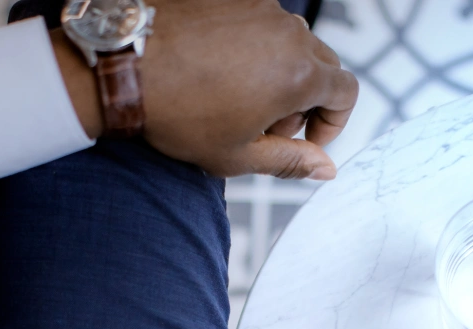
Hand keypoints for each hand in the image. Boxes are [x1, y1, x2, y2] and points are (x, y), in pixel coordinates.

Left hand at [137, 0, 357, 178]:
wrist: (125, 67)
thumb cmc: (177, 114)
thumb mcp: (239, 155)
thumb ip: (292, 161)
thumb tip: (326, 168)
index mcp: (299, 75)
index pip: (347, 93)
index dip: (333, 124)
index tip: (306, 140)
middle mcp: (288, 33)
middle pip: (323, 67)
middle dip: (307, 102)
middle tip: (268, 127)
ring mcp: (261, 9)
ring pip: (292, 44)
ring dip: (282, 75)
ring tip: (240, 100)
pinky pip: (262, 25)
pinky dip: (256, 50)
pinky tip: (221, 73)